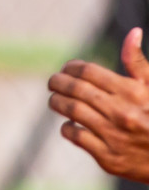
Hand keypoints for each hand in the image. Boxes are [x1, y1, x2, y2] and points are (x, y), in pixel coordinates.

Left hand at [47, 28, 148, 183]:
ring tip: (55, 99)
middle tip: (52, 82)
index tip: (67, 68)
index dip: (72, 67)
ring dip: (57, 102)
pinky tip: (70, 123)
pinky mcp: (108, 157)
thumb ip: (138, 62)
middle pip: (75, 89)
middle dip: (58, 82)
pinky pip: (75, 136)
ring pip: (71, 111)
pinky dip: (67, 127)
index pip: (88, 71)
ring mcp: (114, 136)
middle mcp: (122, 113)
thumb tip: (133, 32)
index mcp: (132, 92)